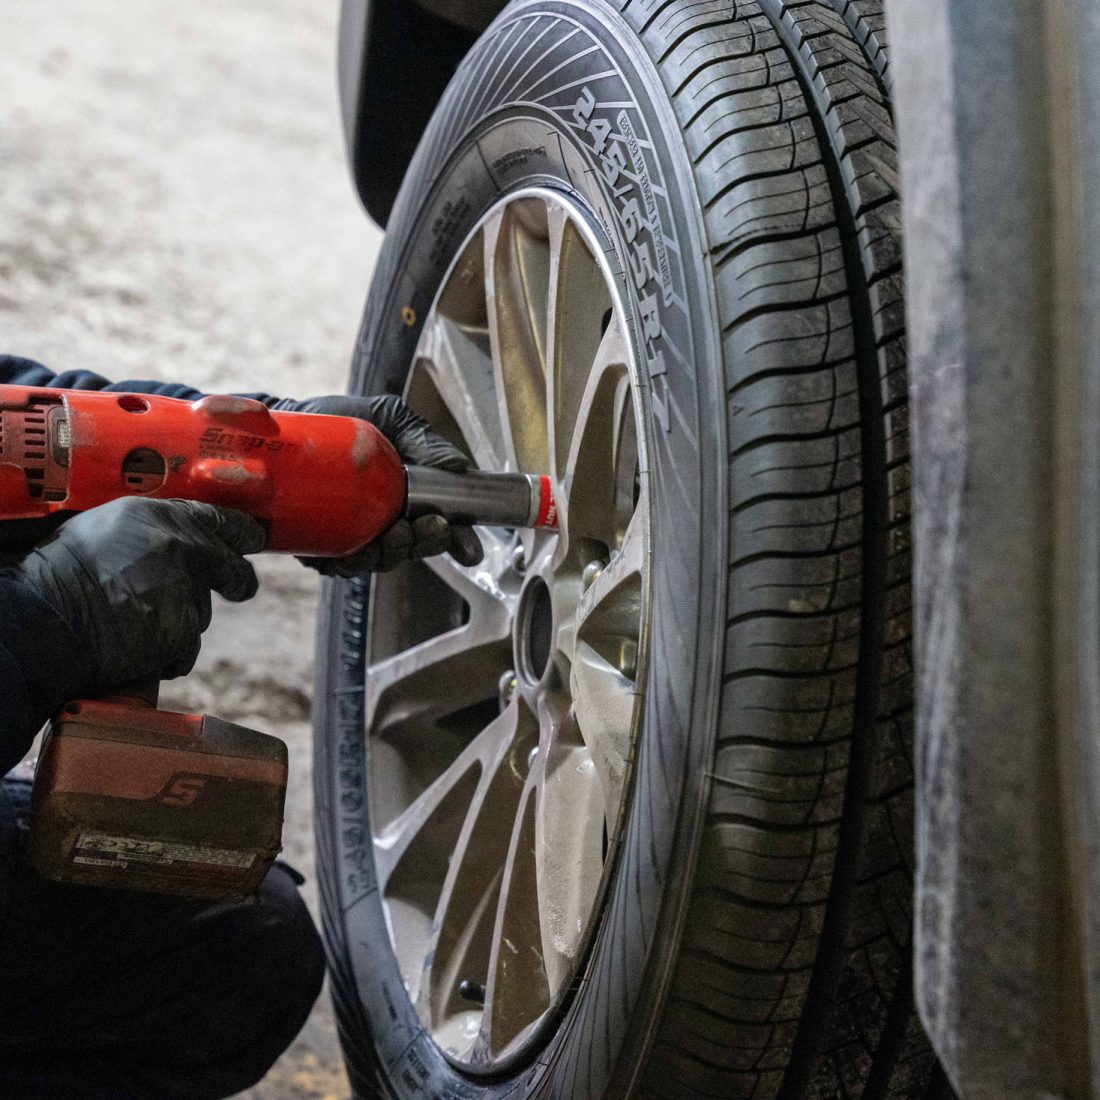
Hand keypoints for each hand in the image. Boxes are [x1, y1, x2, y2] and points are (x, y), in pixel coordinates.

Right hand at [8, 497, 264, 692]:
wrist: (46, 619)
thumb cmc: (60, 575)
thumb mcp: (106, 529)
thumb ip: (150, 533)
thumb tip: (175, 541)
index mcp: (161, 516)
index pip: (217, 518)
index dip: (239, 531)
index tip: (252, 539)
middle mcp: (183, 547)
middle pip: (230, 566)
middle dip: (238, 580)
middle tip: (241, 587)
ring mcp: (187, 588)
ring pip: (200, 609)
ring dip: (180, 619)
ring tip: (134, 624)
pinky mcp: (184, 627)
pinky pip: (187, 645)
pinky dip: (170, 652)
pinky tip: (140, 649)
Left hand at [272, 394, 483, 574]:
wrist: (283, 418)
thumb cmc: (337, 419)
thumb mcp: (389, 418)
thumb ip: (425, 440)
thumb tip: (461, 468)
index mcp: (405, 498)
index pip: (438, 527)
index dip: (459, 542)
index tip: (470, 549)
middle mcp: (380, 522)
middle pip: (412, 549)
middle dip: (424, 545)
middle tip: (428, 527)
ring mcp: (348, 536)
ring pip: (377, 562)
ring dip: (391, 556)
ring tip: (394, 534)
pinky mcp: (314, 543)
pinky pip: (334, 565)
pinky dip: (347, 563)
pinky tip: (353, 553)